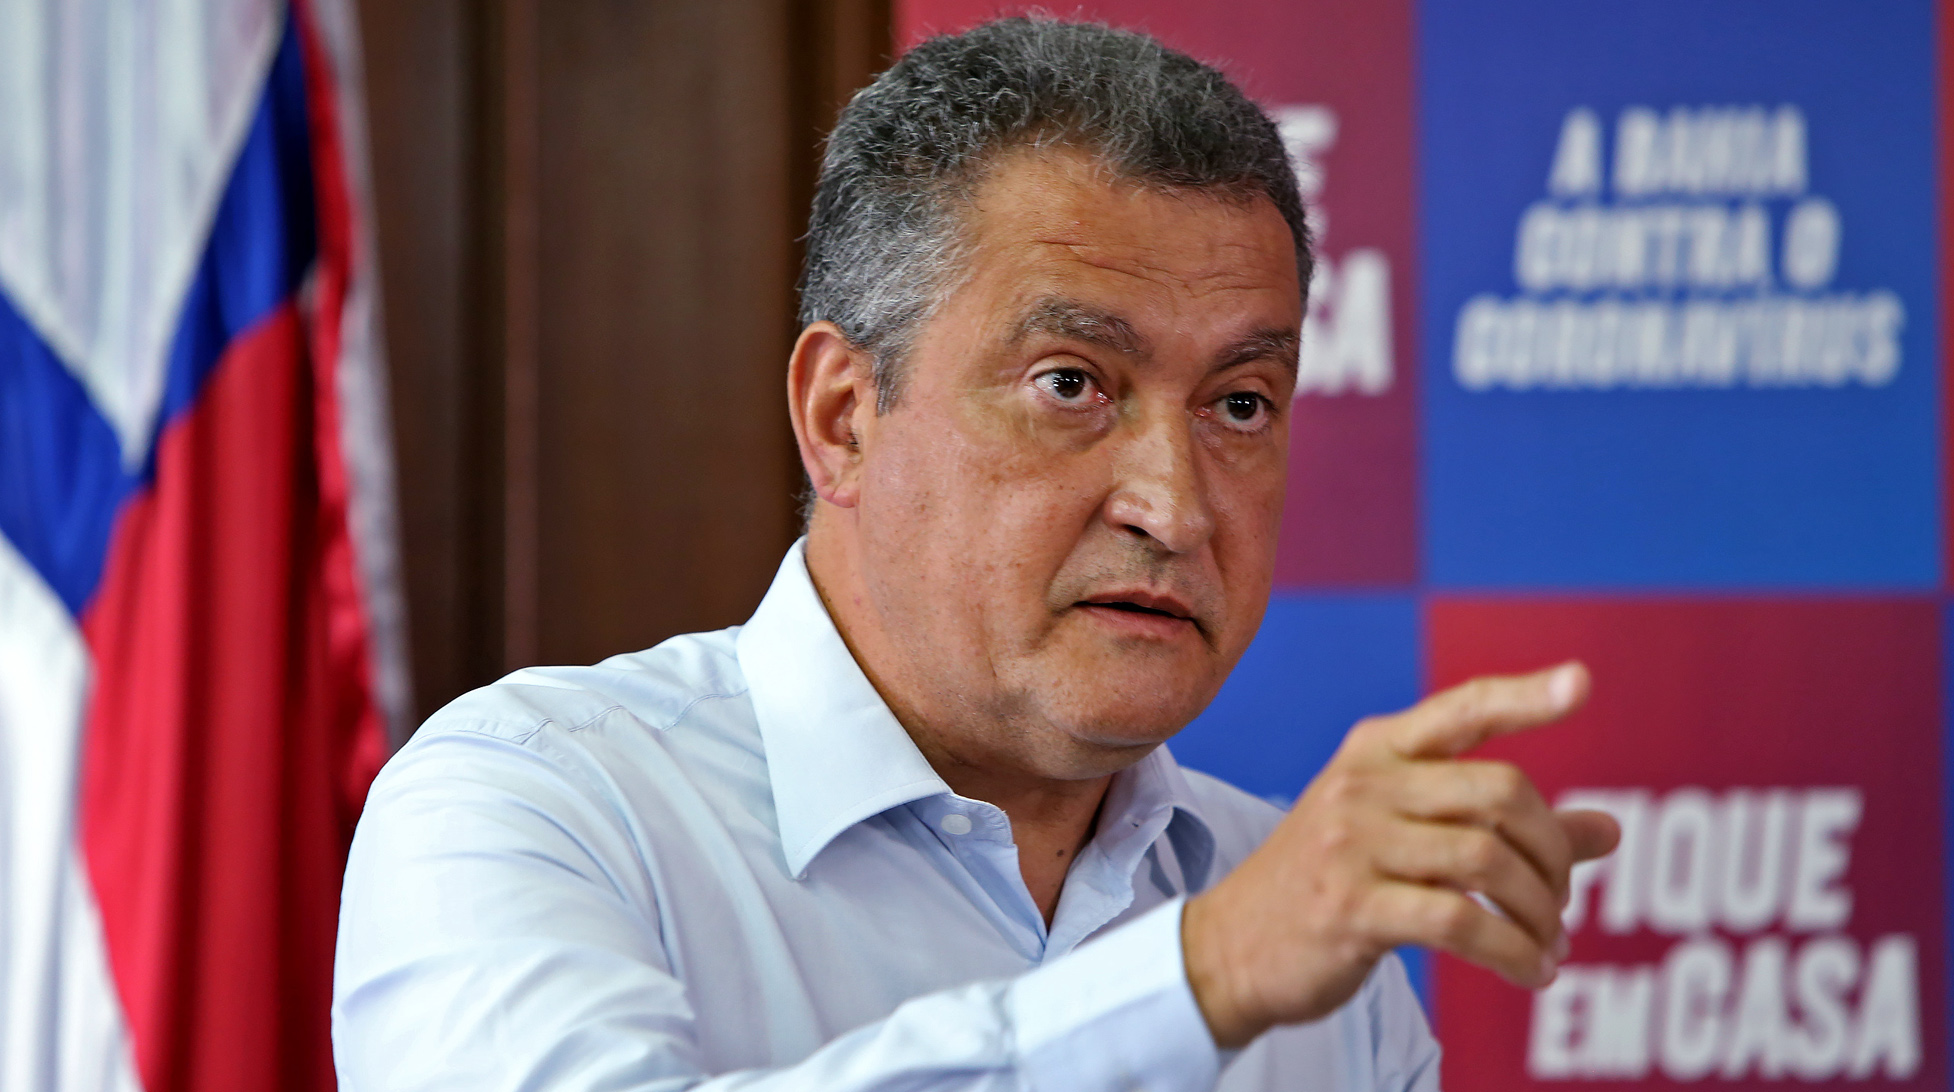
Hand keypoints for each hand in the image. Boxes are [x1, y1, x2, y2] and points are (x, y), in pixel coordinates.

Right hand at [1181, 662, 1620, 1047]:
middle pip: (1500, 792)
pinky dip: (1512, 952)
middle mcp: (1364, 783)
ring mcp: (1353, 843)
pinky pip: (1461, 921)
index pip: (1463, 710)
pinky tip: (1530, 971)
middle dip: (1552, 851)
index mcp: (1375, 750)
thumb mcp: (1408, 839)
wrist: (1231, 945)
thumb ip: (1504, 828)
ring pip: (1488, 859)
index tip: (1582, 683)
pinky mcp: (1352, 906)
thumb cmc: (1332, 884)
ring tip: (1548, 945)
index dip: (1526, 696)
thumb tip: (1609, 830)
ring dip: (1538, 912)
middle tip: (1560, 899)